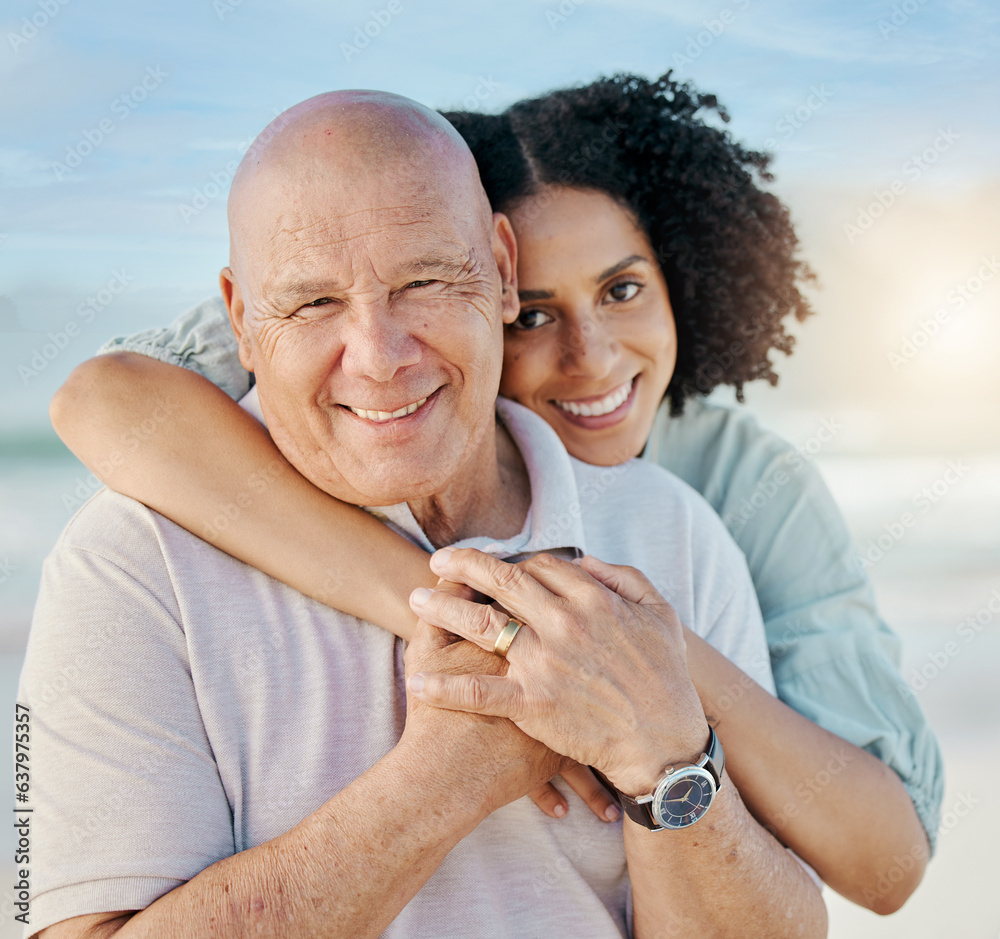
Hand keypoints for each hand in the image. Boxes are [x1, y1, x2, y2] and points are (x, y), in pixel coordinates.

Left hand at [407, 548, 710, 795]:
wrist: (663, 744)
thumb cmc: (666, 679)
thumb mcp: (660, 614)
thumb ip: (624, 578)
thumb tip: (585, 559)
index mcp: (593, 599)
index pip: (538, 566)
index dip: (512, 562)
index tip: (494, 565)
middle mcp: (563, 623)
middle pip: (501, 582)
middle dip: (463, 566)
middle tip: (436, 562)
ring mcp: (544, 663)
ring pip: (480, 624)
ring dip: (442, 608)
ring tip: (416, 599)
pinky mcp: (532, 705)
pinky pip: (477, 692)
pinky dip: (444, 686)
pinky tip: (417, 680)